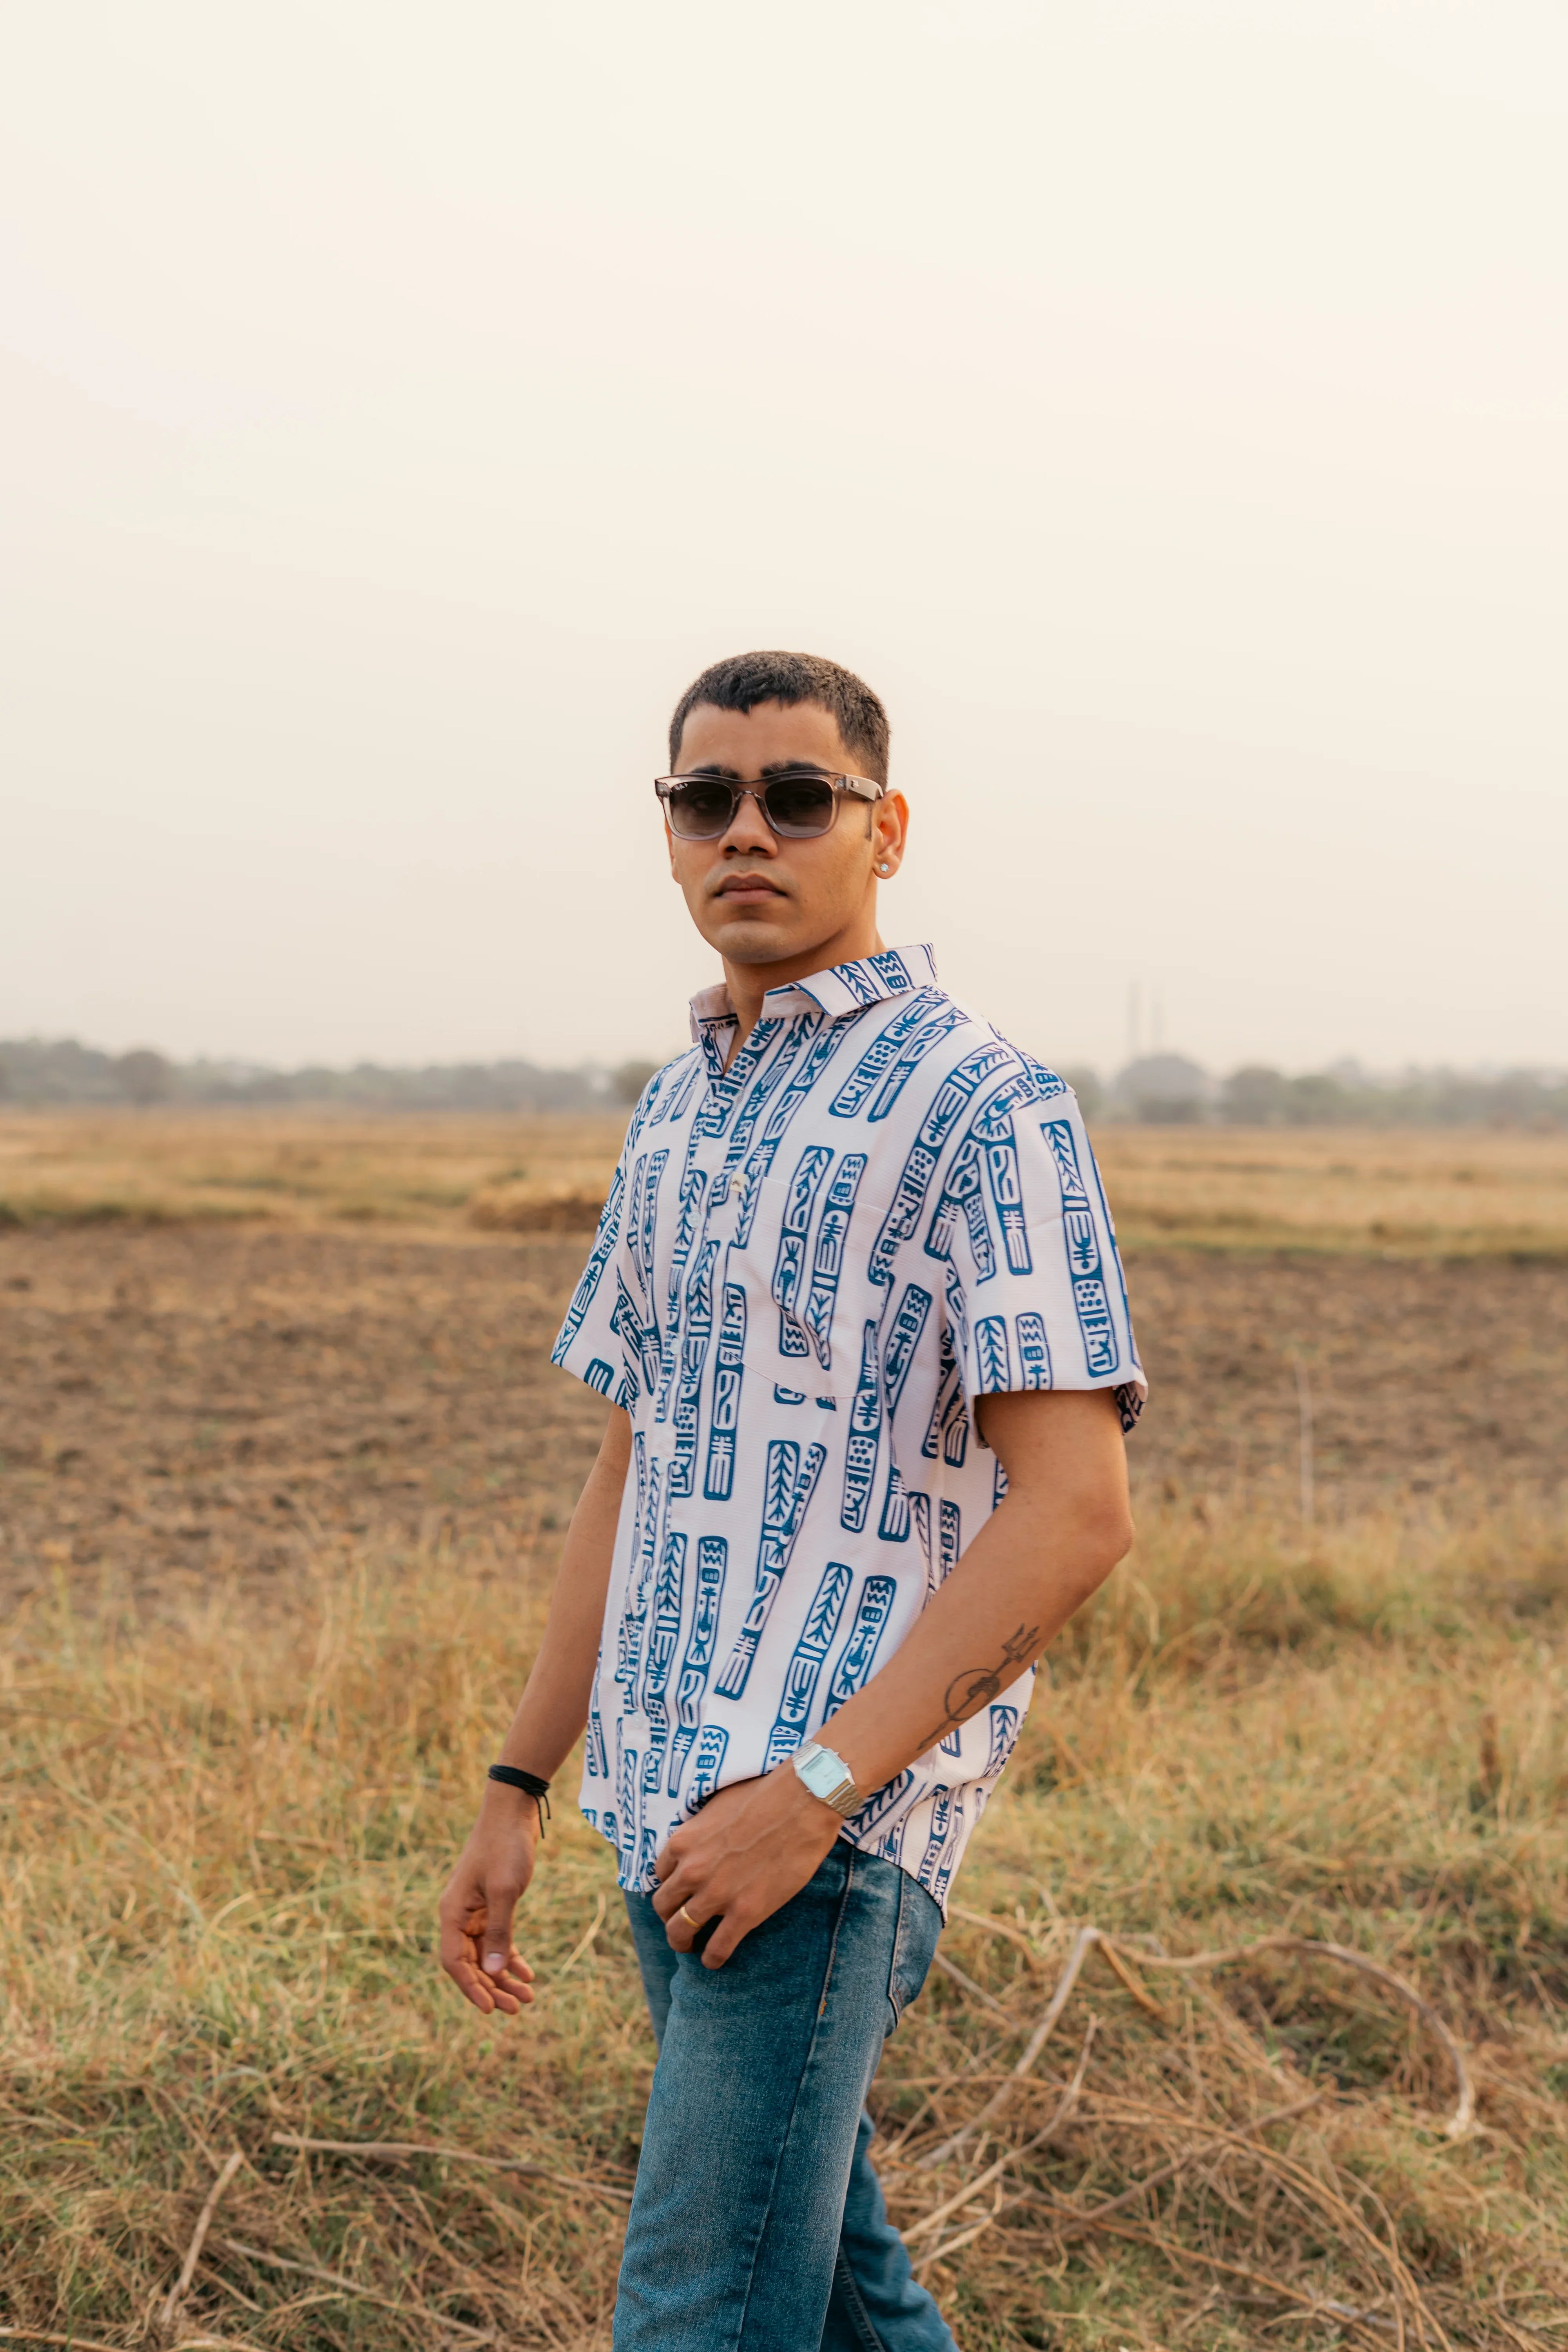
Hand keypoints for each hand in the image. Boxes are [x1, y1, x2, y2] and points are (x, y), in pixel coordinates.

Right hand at [437, 1788, 540, 2015]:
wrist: (513, 1812)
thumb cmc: (505, 1847)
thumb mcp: (504, 1891)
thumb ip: (499, 1932)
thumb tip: (495, 1971)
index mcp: (452, 1913)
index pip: (453, 1962)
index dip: (470, 1988)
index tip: (490, 2009)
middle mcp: (458, 1916)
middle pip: (470, 1964)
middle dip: (492, 1988)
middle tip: (518, 2008)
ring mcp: (474, 1912)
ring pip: (485, 1955)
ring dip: (504, 1977)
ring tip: (528, 1997)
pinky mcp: (491, 1906)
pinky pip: (497, 1940)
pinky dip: (510, 1957)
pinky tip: (528, 1973)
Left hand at [652, 1765, 843, 1967]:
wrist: (801, 1802)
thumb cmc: (762, 1795)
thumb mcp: (715, 1806)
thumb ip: (700, 1830)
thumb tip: (700, 1842)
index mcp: (683, 1842)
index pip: (659, 1875)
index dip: (669, 1886)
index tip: (678, 1892)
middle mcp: (692, 1871)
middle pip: (663, 1906)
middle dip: (669, 1917)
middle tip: (680, 1921)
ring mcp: (717, 1894)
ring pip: (681, 1931)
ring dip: (682, 1942)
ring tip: (690, 1946)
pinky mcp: (745, 1913)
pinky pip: (718, 1948)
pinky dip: (712, 1959)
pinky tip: (714, 1960)